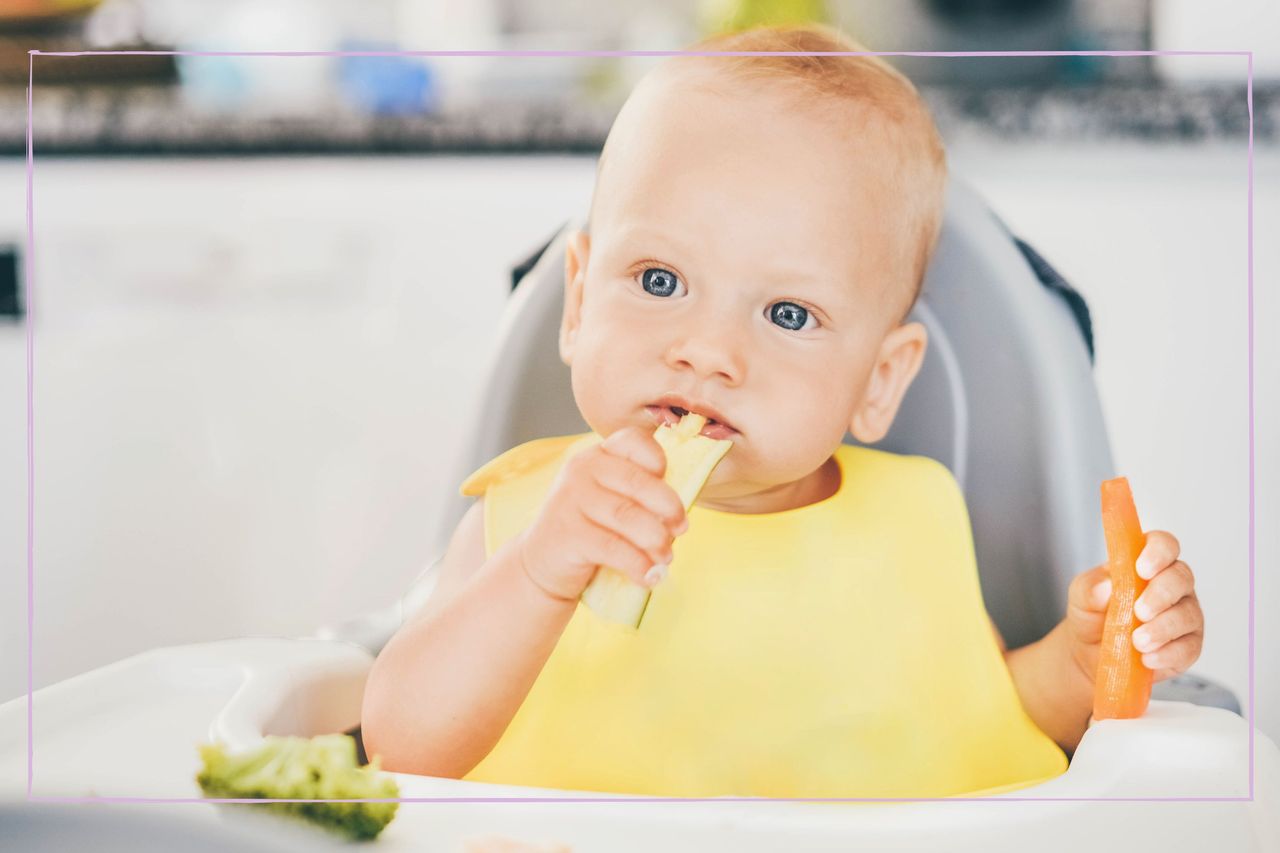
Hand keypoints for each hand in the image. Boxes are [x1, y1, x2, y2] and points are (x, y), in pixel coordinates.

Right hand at [516, 426, 687, 601]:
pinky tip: (649, 575)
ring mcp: (571, 500)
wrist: (543, 564)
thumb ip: (639, 495)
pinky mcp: (568, 534)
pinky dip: (638, 564)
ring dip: (657, 540)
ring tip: (666, 557)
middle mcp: (581, 470)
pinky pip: (614, 548)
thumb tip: (679, 513)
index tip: (668, 482)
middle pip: (638, 482)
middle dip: (669, 507)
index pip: (633, 441)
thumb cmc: (589, 529)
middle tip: (681, 528)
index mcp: (597, 456)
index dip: (658, 460)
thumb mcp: (610, 501)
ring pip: (628, 516)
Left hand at [1066, 530, 1204, 684]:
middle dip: (1161, 594)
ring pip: (1188, 614)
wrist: (1090, 652)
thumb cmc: (1092, 614)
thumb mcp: (1081, 597)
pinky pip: (1188, 648)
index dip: (1158, 552)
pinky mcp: (1187, 646)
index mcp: (1147, 562)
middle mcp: (1172, 585)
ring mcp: (1184, 615)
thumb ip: (1090, 588)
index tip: (1142, 568)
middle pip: (1181, 578)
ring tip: (1137, 641)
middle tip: (1139, 611)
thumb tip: (1106, 587)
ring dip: (1163, 628)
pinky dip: (1168, 653)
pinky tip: (1147, 658)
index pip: (1164, 544)